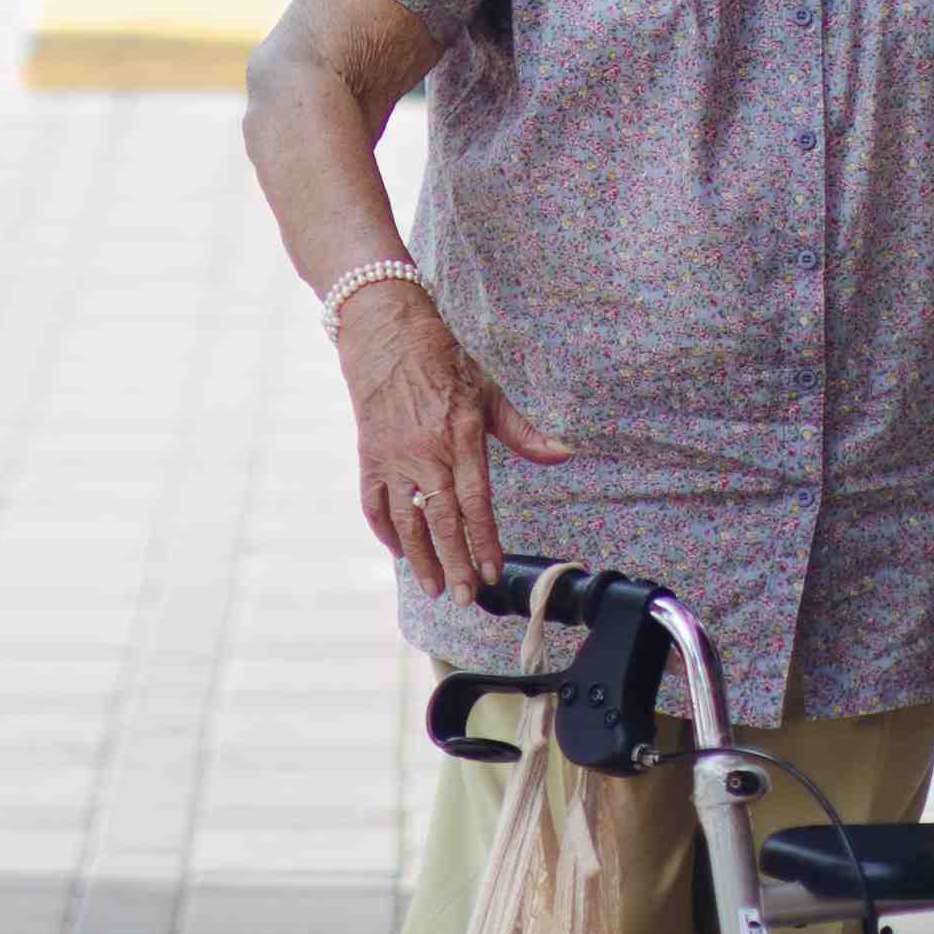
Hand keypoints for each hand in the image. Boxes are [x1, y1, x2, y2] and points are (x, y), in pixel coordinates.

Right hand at [334, 289, 573, 601]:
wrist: (387, 335)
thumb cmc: (443, 362)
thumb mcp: (489, 392)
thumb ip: (524, 432)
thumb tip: (564, 453)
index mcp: (461, 438)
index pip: (475, 502)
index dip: (484, 541)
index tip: (492, 571)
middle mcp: (426, 453)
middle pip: (441, 520)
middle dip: (454, 563)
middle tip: (463, 598)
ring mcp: (394, 457)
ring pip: (406, 519)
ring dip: (420, 558)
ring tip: (432, 588)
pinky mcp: (370, 456)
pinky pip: (374, 502)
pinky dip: (385, 530)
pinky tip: (399, 552)